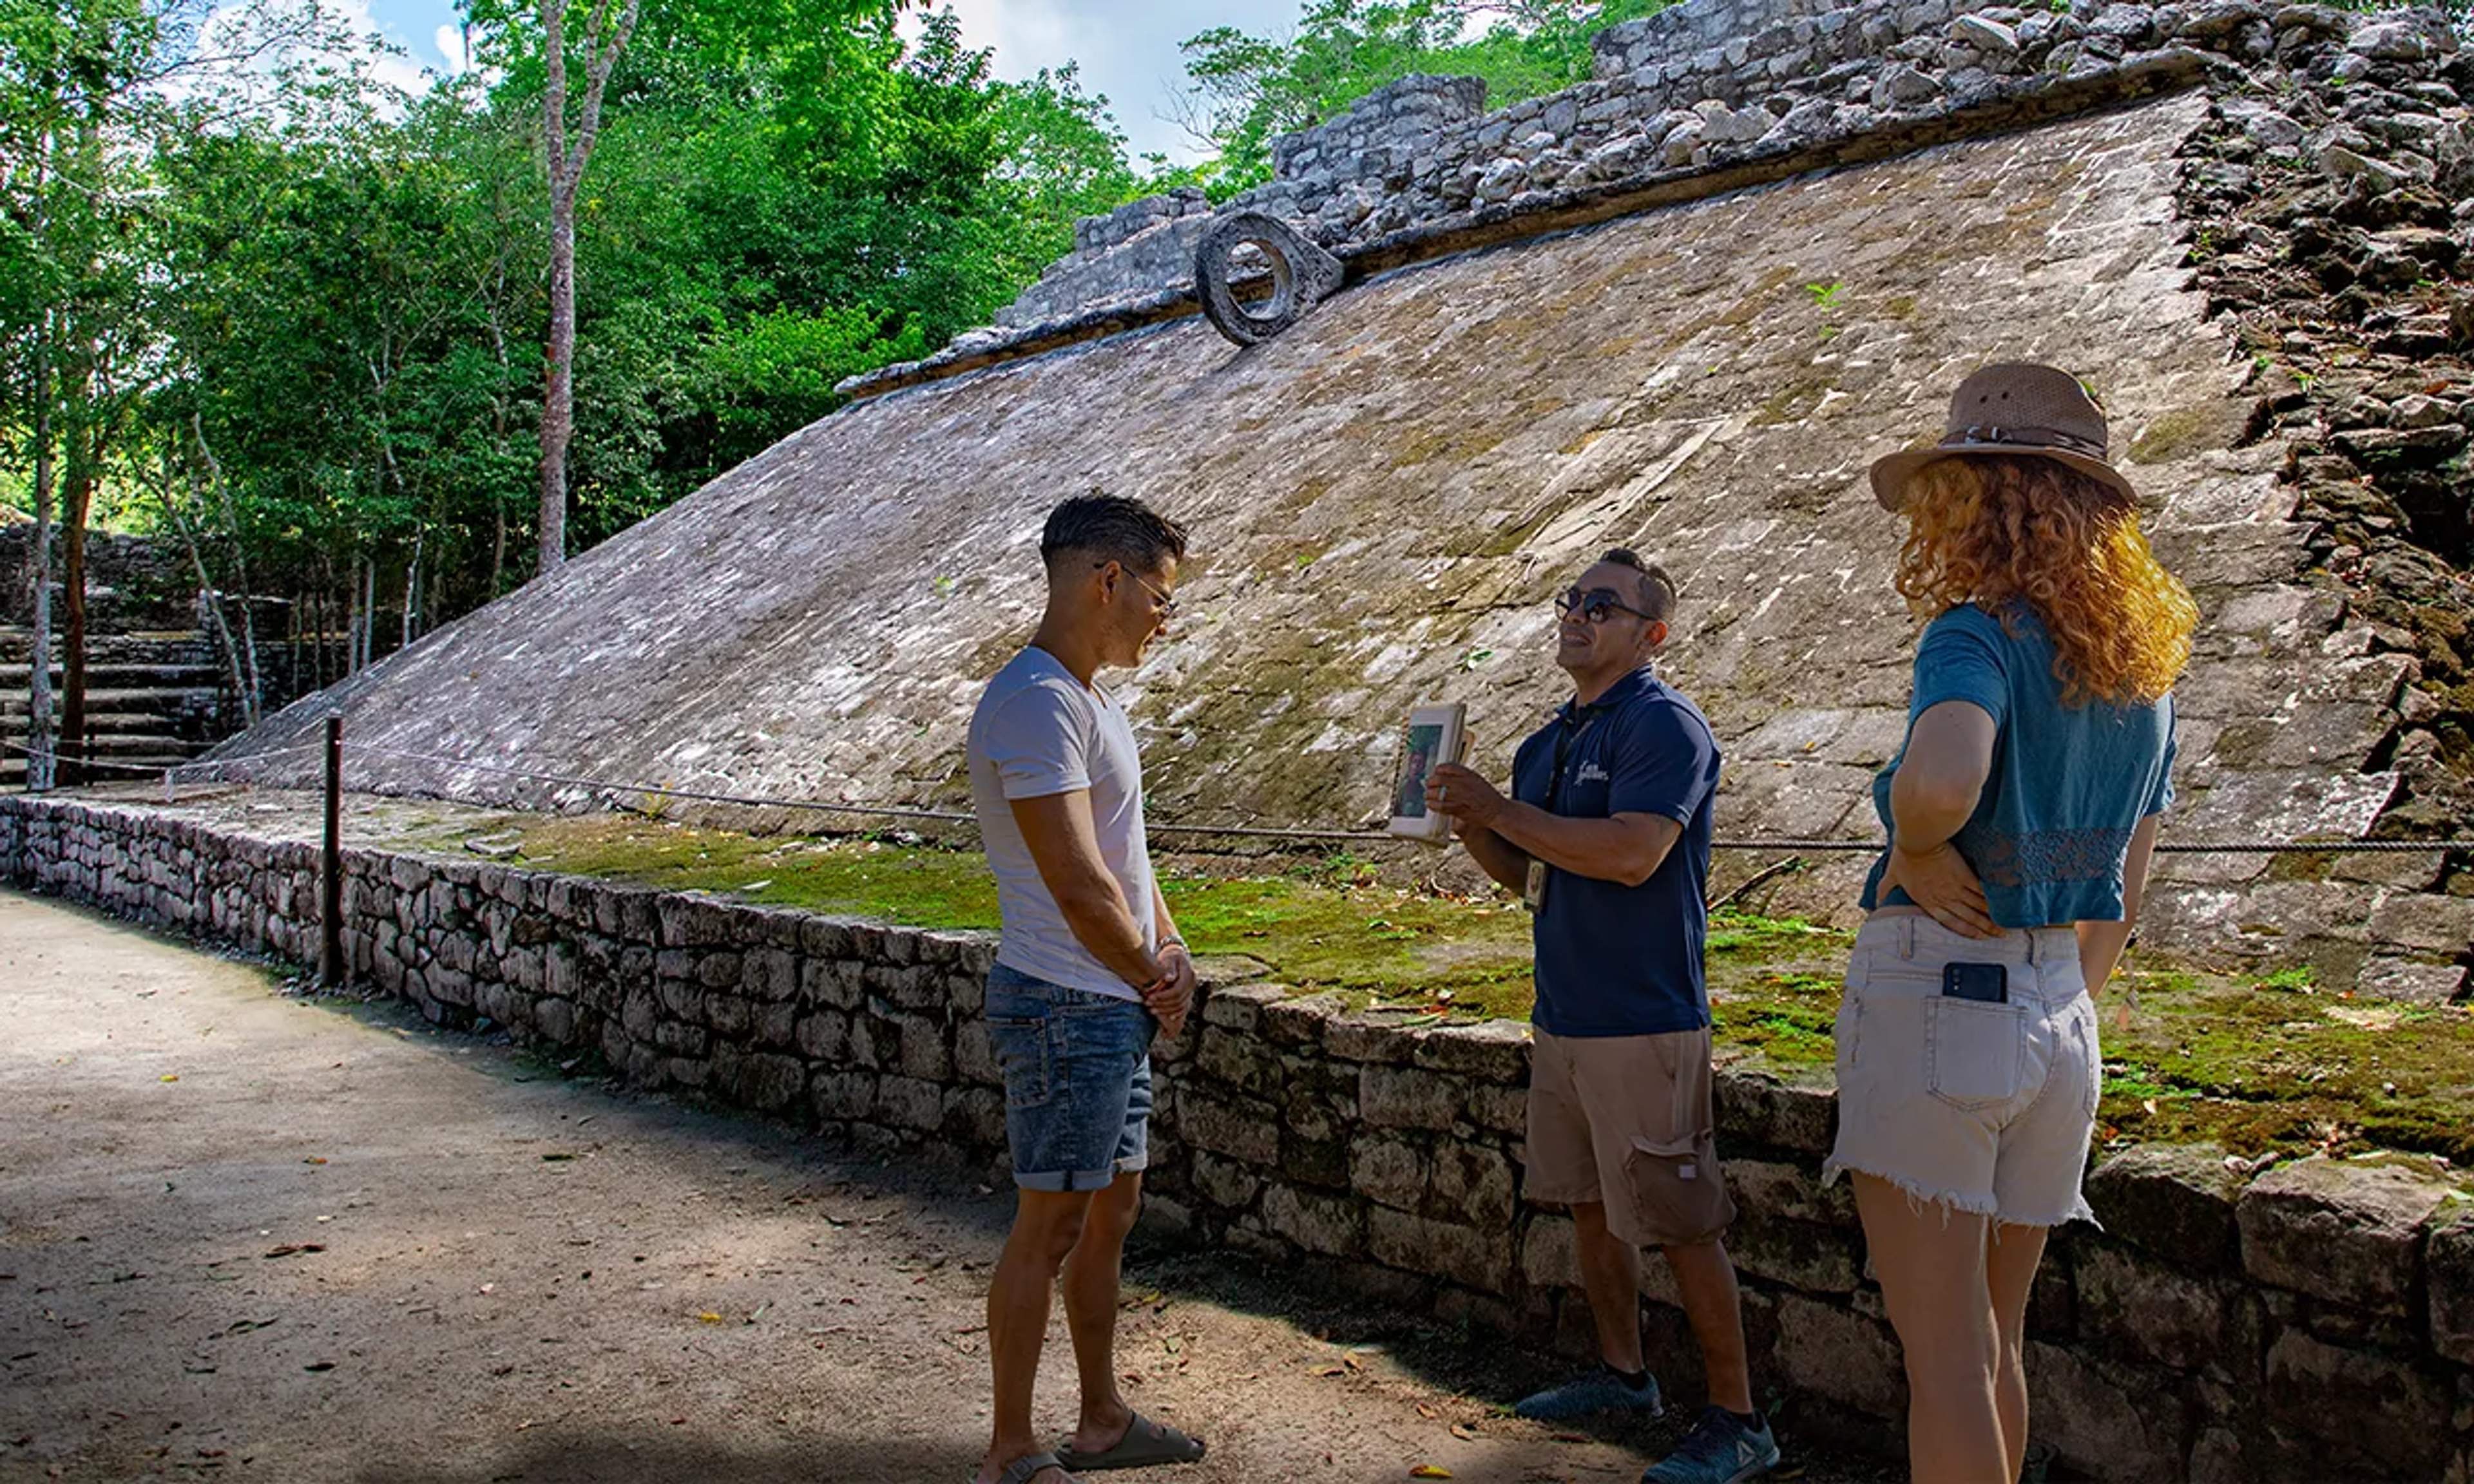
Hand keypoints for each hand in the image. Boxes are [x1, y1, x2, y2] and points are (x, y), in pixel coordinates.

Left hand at [1140, 943, 1196, 1038]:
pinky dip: (1176, 1013)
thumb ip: (1169, 968)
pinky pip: (1184, 1008)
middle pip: (1178, 1000)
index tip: (1150, 997)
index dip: (1164, 996)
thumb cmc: (1169, 956)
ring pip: (1181, 1006)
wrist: (1176, 956)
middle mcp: (1192, 983)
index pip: (1177, 990)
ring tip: (1151, 1010)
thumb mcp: (1168, 958)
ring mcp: (1191, 990)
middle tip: (1148, 1004)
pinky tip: (1167, 1018)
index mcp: (1189, 974)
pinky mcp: (1188, 995)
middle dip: (1162, 1004)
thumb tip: (1169, 978)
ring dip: (1166, 1010)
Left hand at [1425, 763, 1506, 829]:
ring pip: (1436, 792)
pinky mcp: (1457, 808)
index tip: (1435, 773)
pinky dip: (1432, 805)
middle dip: (1430, 783)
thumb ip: (1462, 777)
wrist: (1496, 810)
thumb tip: (1446, 776)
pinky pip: (1440, 805)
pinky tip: (1430, 805)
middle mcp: (1462, 783)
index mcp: (1467, 774)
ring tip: (1427, 796)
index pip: (1447, 767)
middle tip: (1428, 786)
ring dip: (1429, 794)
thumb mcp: (1476, 780)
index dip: (1438, 770)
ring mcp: (1459, 795)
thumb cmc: (1487, 796)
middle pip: (1438, 779)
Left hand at [1881, 841, 1996, 937]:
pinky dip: (1992, 901)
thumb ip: (1885, 889)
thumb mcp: (1892, 875)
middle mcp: (1943, 898)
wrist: (1919, 839)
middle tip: (2000, 936)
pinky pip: (1981, 892)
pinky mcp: (1964, 875)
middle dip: (1985, 929)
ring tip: (2006, 926)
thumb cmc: (1904, 855)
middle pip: (1968, 918)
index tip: (1979, 937)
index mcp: (1927, 901)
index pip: (1949, 921)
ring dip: (1992, 918)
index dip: (1965, 931)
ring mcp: (1955, 888)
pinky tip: (2003, 906)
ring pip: (1977, 908)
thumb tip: (1875, 901)